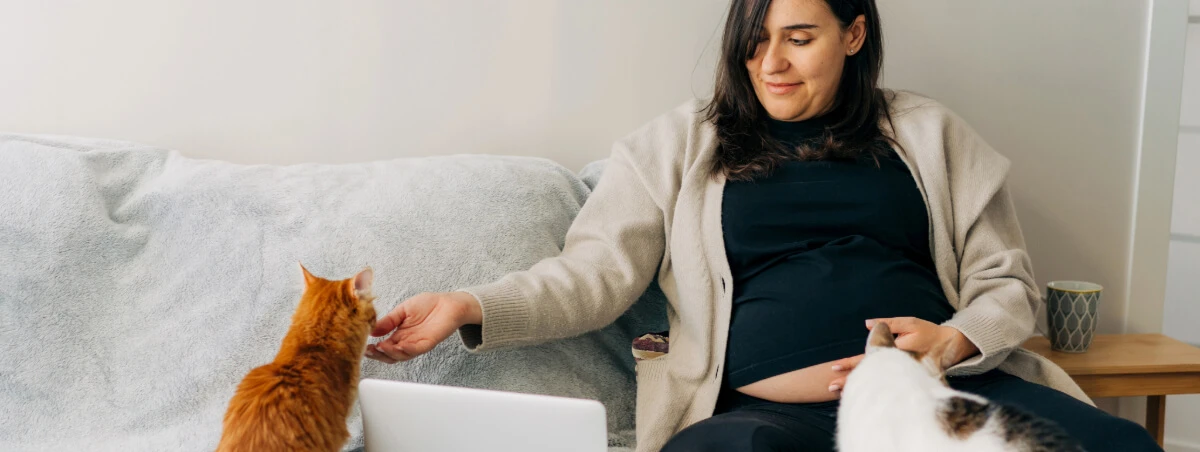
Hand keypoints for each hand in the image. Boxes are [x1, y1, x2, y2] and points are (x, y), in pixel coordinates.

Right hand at [364, 291, 482, 363]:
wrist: (447, 302)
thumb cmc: (427, 305)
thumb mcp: (402, 310)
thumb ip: (388, 321)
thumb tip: (370, 330)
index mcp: (398, 335)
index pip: (382, 346)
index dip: (372, 348)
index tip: (361, 346)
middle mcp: (406, 342)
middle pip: (389, 355)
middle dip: (377, 355)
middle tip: (368, 351)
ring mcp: (416, 344)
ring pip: (400, 356)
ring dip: (389, 354)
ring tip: (379, 348)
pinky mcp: (428, 343)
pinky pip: (415, 350)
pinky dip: (405, 350)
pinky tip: (397, 346)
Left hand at [825, 317, 977, 392]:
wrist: (951, 347)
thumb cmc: (928, 332)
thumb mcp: (910, 323)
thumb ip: (891, 324)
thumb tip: (867, 324)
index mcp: (895, 353)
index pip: (868, 358)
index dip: (851, 363)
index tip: (834, 367)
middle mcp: (896, 366)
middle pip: (869, 375)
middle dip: (849, 382)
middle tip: (830, 387)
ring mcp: (901, 375)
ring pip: (877, 383)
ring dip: (858, 387)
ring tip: (839, 393)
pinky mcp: (906, 378)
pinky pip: (886, 385)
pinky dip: (873, 388)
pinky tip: (860, 392)